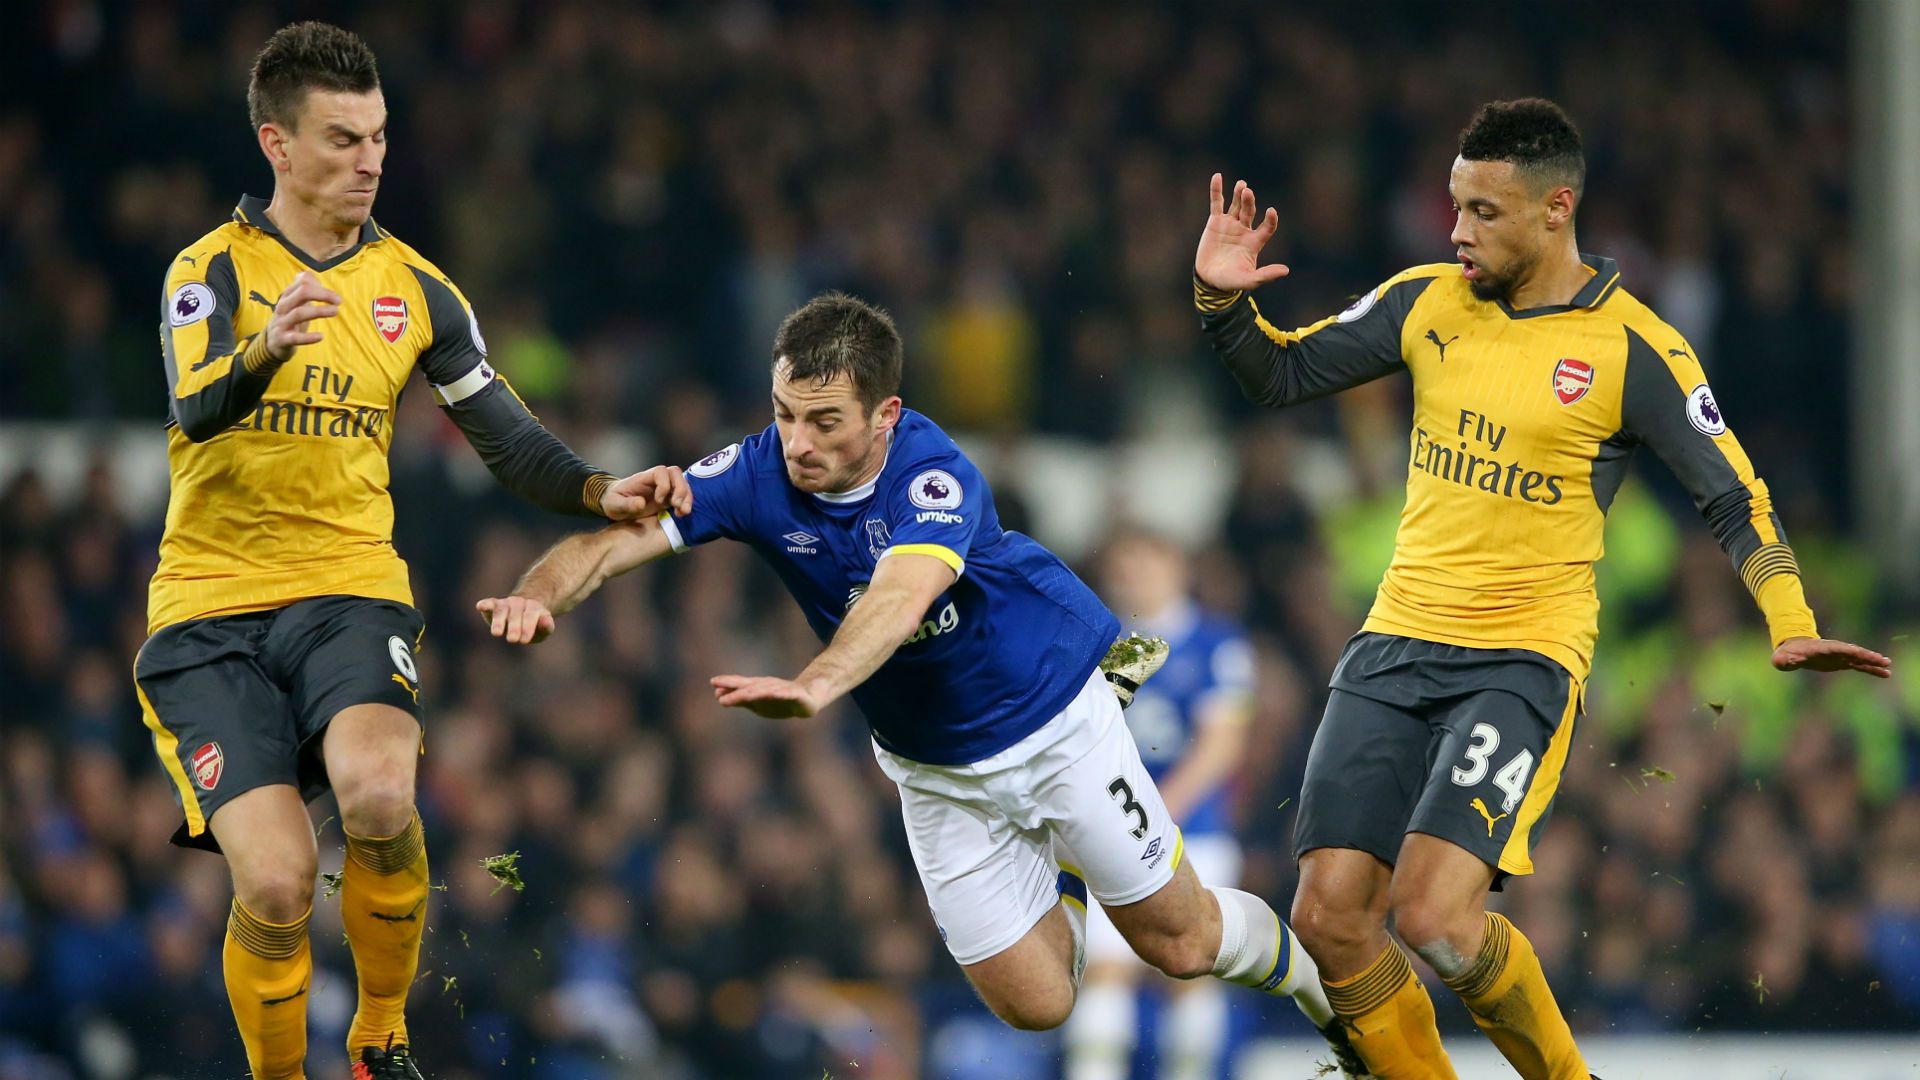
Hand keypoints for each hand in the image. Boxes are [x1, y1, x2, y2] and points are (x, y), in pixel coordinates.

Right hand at [264, 271, 341, 361]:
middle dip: (322, 294)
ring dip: (319, 311)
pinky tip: (320, 336)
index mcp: (288, 296)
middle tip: (338, 302)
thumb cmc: (289, 319)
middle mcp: (283, 307)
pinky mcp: (282, 339)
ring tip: (335, 311)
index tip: (336, 298)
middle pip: (302, 293)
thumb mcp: (295, 303)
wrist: (272, 342)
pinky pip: (295, 338)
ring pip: (299, 313)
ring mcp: (282, 323)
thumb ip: (305, 289)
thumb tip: (310, 274)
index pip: (303, 283)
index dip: (321, 287)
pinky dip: (308, 337)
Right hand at [475, 595, 554, 643]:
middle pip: (516, 615)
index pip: (531, 617)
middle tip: (513, 640)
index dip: (528, 628)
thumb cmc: (535, 626)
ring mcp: (507, 604)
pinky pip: (490, 603)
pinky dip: (485, 604)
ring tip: (497, 633)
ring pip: (502, 611)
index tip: (524, 641)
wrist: (525, 611)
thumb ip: (546, 626)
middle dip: (514, 627)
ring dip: (499, 622)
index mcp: (534, 608)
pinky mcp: (494, 605)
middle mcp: (520, 604)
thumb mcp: (544, 629)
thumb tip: (545, 620)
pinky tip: (480, 606)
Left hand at [601, 465, 691, 520]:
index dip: (663, 484)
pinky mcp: (668, 497)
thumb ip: (627, 504)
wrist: (615, 505)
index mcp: (643, 478)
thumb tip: (641, 503)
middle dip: (680, 489)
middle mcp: (656, 480)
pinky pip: (683, 495)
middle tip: (676, 505)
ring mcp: (664, 488)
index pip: (660, 471)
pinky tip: (681, 514)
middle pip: (675, 473)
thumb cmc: (613, 502)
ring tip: (683, 512)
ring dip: (687, 497)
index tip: (658, 500)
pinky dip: (686, 503)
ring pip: (683, 483)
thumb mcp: (614, 504)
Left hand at [710, 675, 822, 718]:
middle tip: (721, 697)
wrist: (809, 696)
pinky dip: (782, 693)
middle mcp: (770, 686)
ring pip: (769, 691)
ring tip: (744, 695)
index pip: (742, 684)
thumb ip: (738, 698)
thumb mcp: (757, 700)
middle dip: (738, 692)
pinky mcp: (798, 696)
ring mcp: (784, 690)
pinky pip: (790, 694)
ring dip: (756, 692)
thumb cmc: (778, 697)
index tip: (713, 682)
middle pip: (752, 689)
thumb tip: (717, 695)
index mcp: (759, 687)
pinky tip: (774, 693)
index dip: (728, 683)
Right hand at [1194, 173, 1290, 292]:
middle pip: (1250, 211)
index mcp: (1255, 242)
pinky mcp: (1214, 222)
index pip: (1268, 227)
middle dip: (1249, 202)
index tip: (1271, 211)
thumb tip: (1286, 271)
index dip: (1271, 220)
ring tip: (1242, 186)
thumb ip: (1266, 275)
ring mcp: (1230, 224)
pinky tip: (1217, 176)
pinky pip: (1216, 203)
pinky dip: (1216, 190)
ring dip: (1239, 194)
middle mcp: (1244, 230)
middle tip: (1247, 192)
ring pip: (1236, 205)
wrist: (1209, 280)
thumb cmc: (1231, 282)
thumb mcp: (1249, 280)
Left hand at [1772, 636, 1891, 677]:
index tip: (1858, 653)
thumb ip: (1783, 659)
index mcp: (1822, 648)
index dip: (1847, 650)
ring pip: (1860, 659)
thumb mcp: (1782, 657)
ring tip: (1888, 666)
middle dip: (1866, 655)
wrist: (1795, 650)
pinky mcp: (1844, 662)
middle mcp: (1834, 650)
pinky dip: (1872, 669)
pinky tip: (1885, 674)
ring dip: (1873, 662)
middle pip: (1853, 651)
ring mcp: (1841, 656)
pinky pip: (1860, 666)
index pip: (1836, 648)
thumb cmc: (1788, 654)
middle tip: (1882, 660)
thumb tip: (1780, 663)